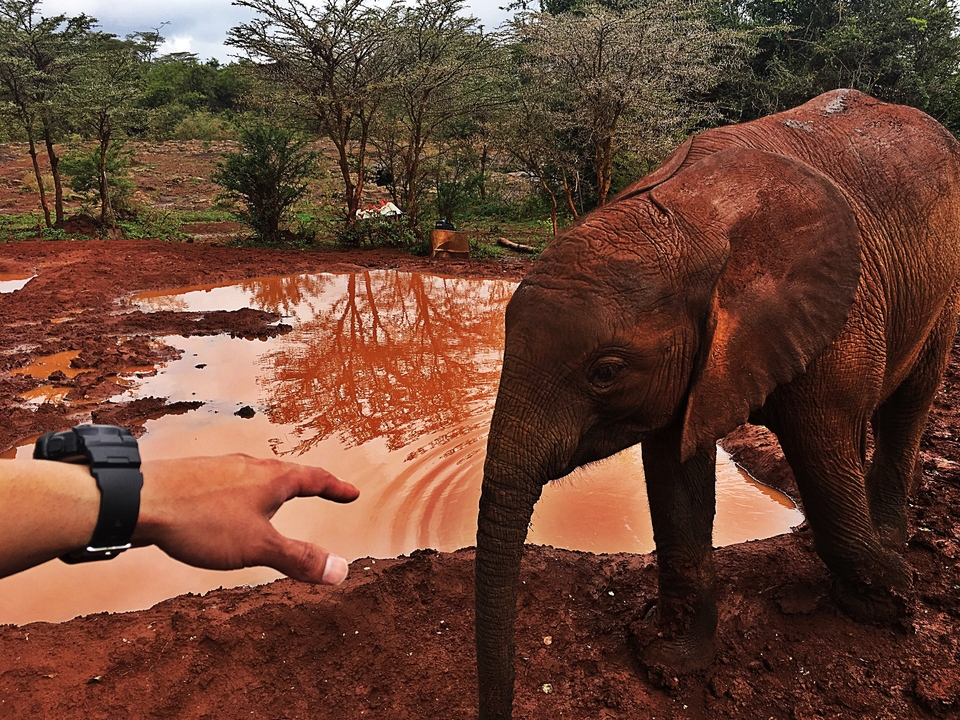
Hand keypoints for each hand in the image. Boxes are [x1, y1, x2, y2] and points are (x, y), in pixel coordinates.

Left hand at [133, 455, 358, 583]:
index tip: (351, 493)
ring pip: (255, 474)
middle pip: (285, 472)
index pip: (314, 478)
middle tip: (319, 488)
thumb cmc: (201, 520)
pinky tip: (225, 506)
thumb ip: (299, 558)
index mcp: (272, 479)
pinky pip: (228, 481)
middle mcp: (249, 466)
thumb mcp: (258, 546)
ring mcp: (220, 468)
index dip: (335, 487)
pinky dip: (240, 493)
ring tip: (273, 498)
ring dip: (271, 486)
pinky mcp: (194, 476)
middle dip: (305, 482)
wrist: (139, 500)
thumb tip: (341, 570)